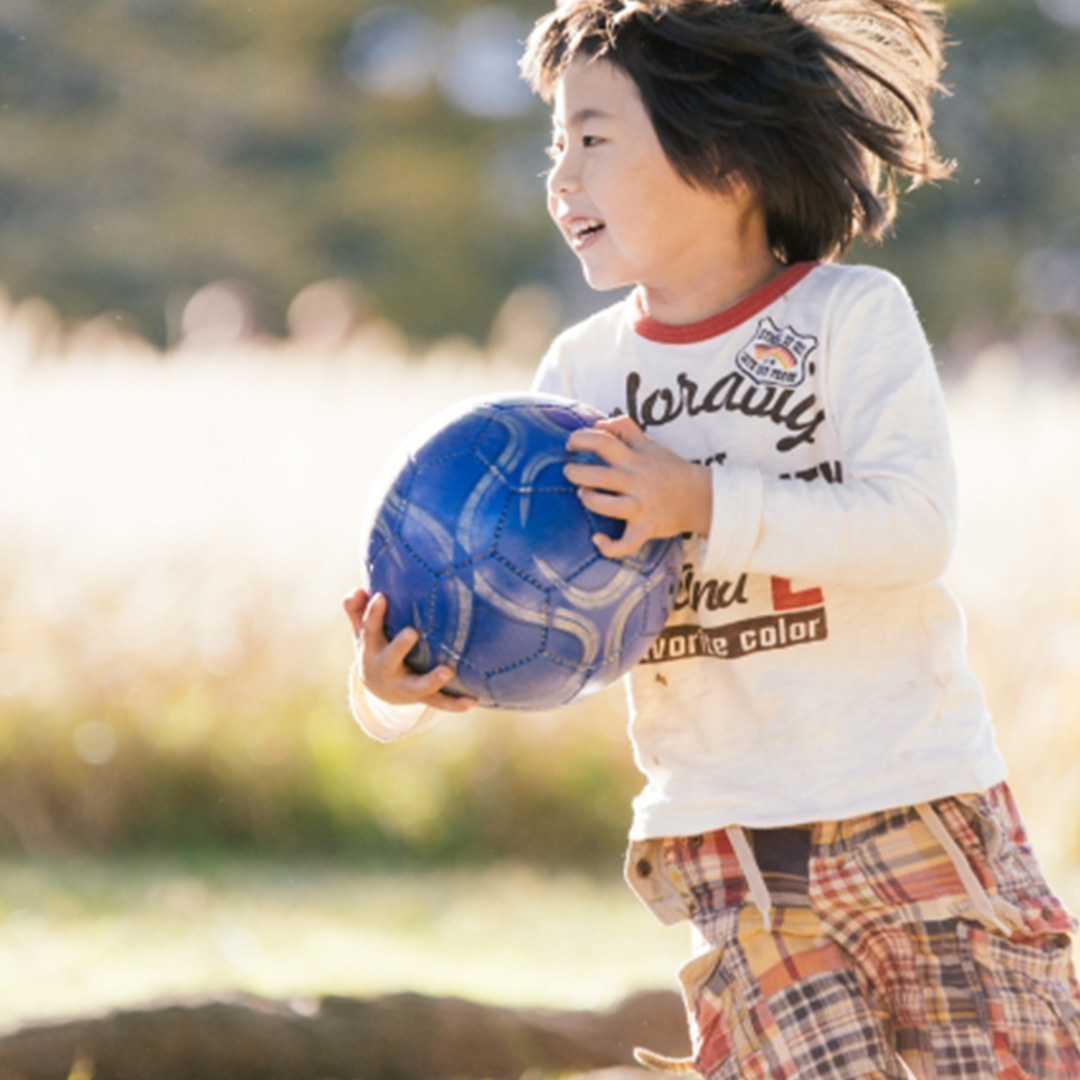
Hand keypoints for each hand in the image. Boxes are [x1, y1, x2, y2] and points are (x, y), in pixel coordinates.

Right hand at [343, 587, 475, 711]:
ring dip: (431, 680)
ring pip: (416, 686)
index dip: (373, 613)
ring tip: (447, 671)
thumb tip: (358, 591)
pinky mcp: (421, 697)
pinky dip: (454, 703)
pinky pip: (438, 702)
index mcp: (371, 648)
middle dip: (399, 647)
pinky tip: (472, 701)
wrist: (378, 689)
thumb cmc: (376, 647)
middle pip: (390, 659)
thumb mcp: (364, 630)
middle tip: (412, 632)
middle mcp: (386, 669)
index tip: (381, 596)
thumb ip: (358, 609)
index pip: (370, 629)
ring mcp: (404, 685)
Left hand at [564, 416, 711, 558]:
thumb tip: (597, 423)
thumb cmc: (669, 469)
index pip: (602, 441)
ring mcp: (640, 506)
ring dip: (588, 499)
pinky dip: (609, 546)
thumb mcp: (649, 443)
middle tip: (569, 471)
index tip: (572, 444)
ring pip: (605, 506)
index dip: (581, 438)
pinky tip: (598, 539)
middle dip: (575, 472)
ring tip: (583, 494)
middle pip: (597, 476)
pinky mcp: (645, 528)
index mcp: (635, 458)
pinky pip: (625, 543)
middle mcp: (635, 481)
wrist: (700, 496)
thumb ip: (624, 428)